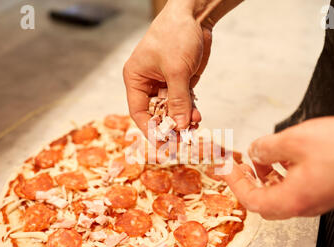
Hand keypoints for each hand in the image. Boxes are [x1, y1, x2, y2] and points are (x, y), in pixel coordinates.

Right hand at [123, 1, 211, 134]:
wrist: (194, 15)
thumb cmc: (176, 35)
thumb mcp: (176, 71)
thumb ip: (178, 101)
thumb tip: (181, 126)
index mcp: (136, 79)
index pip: (139, 111)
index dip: (150, 129)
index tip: (161, 144)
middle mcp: (148, 83)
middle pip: (156, 114)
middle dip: (169, 127)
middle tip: (181, 141)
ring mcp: (165, 83)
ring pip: (172, 110)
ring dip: (183, 120)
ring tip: (195, 128)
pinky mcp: (181, 82)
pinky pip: (184, 102)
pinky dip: (190, 111)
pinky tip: (198, 117)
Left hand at [223, 116, 333, 219]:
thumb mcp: (294, 140)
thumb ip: (267, 148)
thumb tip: (254, 151)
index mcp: (291, 199)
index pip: (250, 200)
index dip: (234, 183)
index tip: (225, 169)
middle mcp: (302, 206)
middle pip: (264, 202)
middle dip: (248, 183)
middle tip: (240, 167)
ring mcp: (316, 201)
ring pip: (280, 195)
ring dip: (265, 178)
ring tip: (262, 158)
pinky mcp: (326, 192)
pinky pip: (296, 189)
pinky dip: (283, 176)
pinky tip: (286, 158)